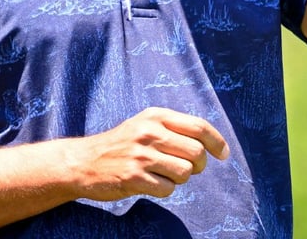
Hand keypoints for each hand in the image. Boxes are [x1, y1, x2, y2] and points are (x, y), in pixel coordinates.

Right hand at [74, 107, 229, 200]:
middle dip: (199, 165)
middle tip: (189, 168)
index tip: (223, 154)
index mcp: (155, 116)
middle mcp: (149, 132)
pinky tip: (150, 183)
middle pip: (197, 152)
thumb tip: (210, 143)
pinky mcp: (133, 177)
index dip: (217, 142)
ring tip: (163, 174)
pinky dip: (164, 190)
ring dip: (180, 178)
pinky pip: (168, 189)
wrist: (83, 162)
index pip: (199, 126)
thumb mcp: (145, 124)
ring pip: (185, 172)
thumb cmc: (122, 144)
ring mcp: (141, 155)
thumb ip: (174, 128)